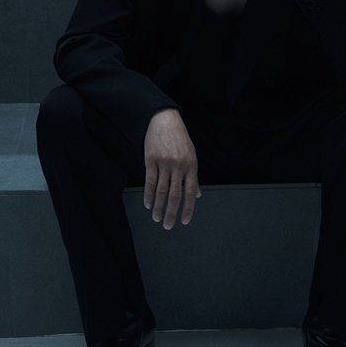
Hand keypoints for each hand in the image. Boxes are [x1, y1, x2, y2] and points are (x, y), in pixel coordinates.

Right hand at [143, 108, 200, 229]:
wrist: (164, 120)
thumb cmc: (180, 139)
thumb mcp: (191, 156)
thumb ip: (193, 177)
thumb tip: (197, 195)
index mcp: (191, 166)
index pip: (190, 193)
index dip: (188, 209)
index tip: (184, 221)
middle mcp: (178, 166)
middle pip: (174, 195)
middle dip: (171, 213)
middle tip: (167, 226)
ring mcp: (164, 163)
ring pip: (161, 191)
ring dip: (158, 207)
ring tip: (156, 218)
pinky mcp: (151, 160)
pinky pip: (149, 181)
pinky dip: (148, 195)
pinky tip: (148, 204)